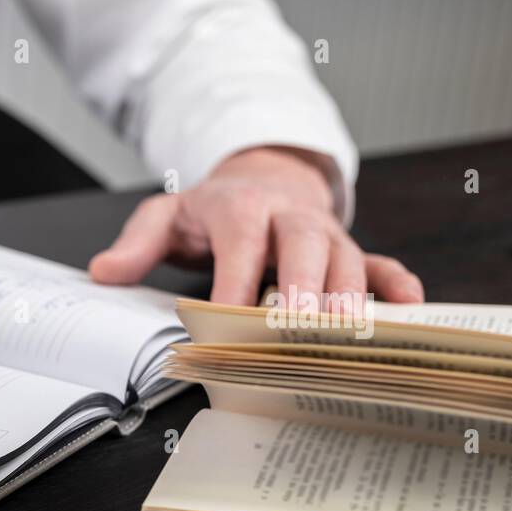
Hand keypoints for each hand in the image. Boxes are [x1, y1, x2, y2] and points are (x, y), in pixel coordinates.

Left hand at [89, 146, 423, 307]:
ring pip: (345, 258)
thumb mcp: (166, 216)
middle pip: (302, 245)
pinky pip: (378, 264)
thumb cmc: (211, 209)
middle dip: (303, 284)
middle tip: (300, 325)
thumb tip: (103, 272)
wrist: (261, 178)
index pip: (239, 241)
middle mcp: (289, 217)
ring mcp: (324, 234)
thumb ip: (136, 243)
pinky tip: (408, 309)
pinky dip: (394, 285)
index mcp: (241, 207)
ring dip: (348, 295)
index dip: (235, 279)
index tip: (227, 317)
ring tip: (347, 332)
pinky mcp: (348, 251)